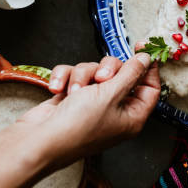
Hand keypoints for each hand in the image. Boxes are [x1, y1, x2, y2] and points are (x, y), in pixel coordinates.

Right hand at [17, 52, 159, 169]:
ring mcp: (92, 104)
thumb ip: (131, 73)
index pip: (150, 88)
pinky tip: (57, 89)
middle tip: (101, 78)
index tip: (143, 47)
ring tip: (74, 91)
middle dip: (108, 69)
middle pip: (122, 74)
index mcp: (132, 116)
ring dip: (82, 76)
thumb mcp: (111, 94)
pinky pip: (74, 75)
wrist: (38, 141)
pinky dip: (65, 78)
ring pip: (95, 71)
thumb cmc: (78, 126)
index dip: (148, 67)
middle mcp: (114, 110)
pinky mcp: (72, 98)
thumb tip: (146, 59)